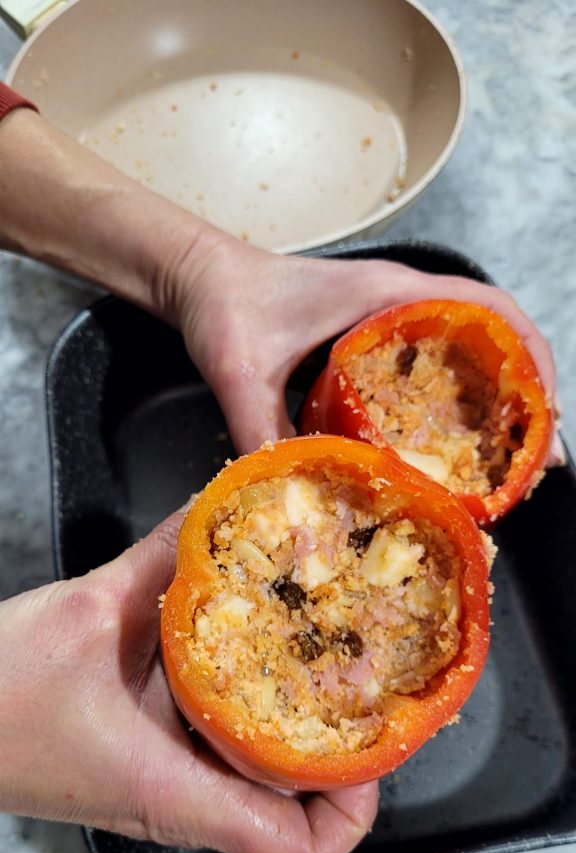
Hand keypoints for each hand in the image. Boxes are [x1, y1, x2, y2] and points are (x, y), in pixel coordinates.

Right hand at [0, 511, 377, 852]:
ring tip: (323, 656)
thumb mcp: (90, 612)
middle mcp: (181, 802)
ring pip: (263, 785)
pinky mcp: (148, 765)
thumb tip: (221, 509)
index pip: (298, 851)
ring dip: (298, 731)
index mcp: (174, 790)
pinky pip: (221, 751)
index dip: (352, 805)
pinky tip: (249, 650)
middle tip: (357, 678)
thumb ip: (164, 558)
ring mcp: (165, 789)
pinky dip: (248, 710)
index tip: (365, 738)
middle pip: (298, 819)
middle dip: (340, 756)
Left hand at [177, 238, 559, 455]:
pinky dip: (453, 406)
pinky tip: (448, 452)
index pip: (486, 307)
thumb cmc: (225, 304)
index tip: (544, 407)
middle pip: (491, 337)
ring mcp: (387, 321)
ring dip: (494, 402)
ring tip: (505, 463)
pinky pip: (430, 370)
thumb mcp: (242, 372)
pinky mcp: (370, 343)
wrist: (201, 279)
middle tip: (531, 459)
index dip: (529, 352)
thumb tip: (293, 500)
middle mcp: (398, 302)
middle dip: (524, 393)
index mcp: (386, 293)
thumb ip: (262, 433)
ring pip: (465, 356)